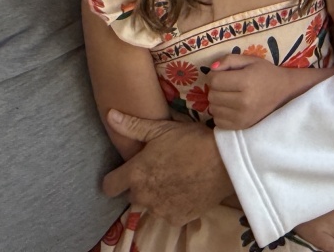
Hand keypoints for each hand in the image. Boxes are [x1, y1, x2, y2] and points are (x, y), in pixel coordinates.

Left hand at [100, 110, 233, 223]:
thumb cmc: (191, 140)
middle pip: (133, 195)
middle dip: (142, 185)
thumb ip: (132, 126)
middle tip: (161, 170)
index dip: (115, 178)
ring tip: (177, 178)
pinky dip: (175, 205)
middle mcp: (143, 196)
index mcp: (135, 174)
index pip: (109, 186)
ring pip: (151, 205)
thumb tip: (110, 115)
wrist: (224, 161)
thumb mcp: (161, 129)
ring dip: (158, 196)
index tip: (127, 172)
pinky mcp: (177, 219)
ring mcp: (160, 210)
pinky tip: (187, 190)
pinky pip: (169, 214)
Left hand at [207, 56, 297, 130]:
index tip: (222, 74)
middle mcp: (243, 101)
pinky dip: (220, 113)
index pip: (214, 80)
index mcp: (246, 81)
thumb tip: (212, 68)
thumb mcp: (250, 60)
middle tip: (226, 85)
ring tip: (229, 96)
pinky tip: (230, 107)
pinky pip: (218, 121)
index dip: (214, 75)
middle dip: (216, 88)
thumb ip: (229, 60)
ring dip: (217, 101)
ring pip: (213, 108)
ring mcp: (242, 116)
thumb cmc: (266, 73)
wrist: (284, 92)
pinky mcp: (241, 126)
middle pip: (212, 95)